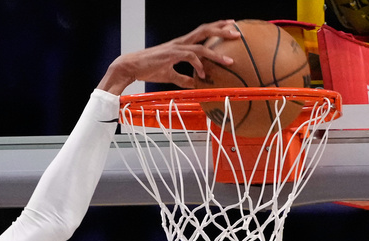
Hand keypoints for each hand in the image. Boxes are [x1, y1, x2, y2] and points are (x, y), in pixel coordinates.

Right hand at [97, 20, 240, 94]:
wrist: (131, 66)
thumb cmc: (148, 69)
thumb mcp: (168, 75)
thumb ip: (183, 78)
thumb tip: (195, 85)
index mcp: (181, 44)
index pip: (202, 32)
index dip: (216, 28)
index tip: (230, 27)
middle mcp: (181, 42)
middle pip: (205, 30)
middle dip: (222, 29)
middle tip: (237, 32)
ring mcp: (176, 47)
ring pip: (201, 44)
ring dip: (217, 52)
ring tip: (230, 60)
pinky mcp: (171, 55)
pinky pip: (190, 57)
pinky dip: (199, 65)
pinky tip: (204, 74)